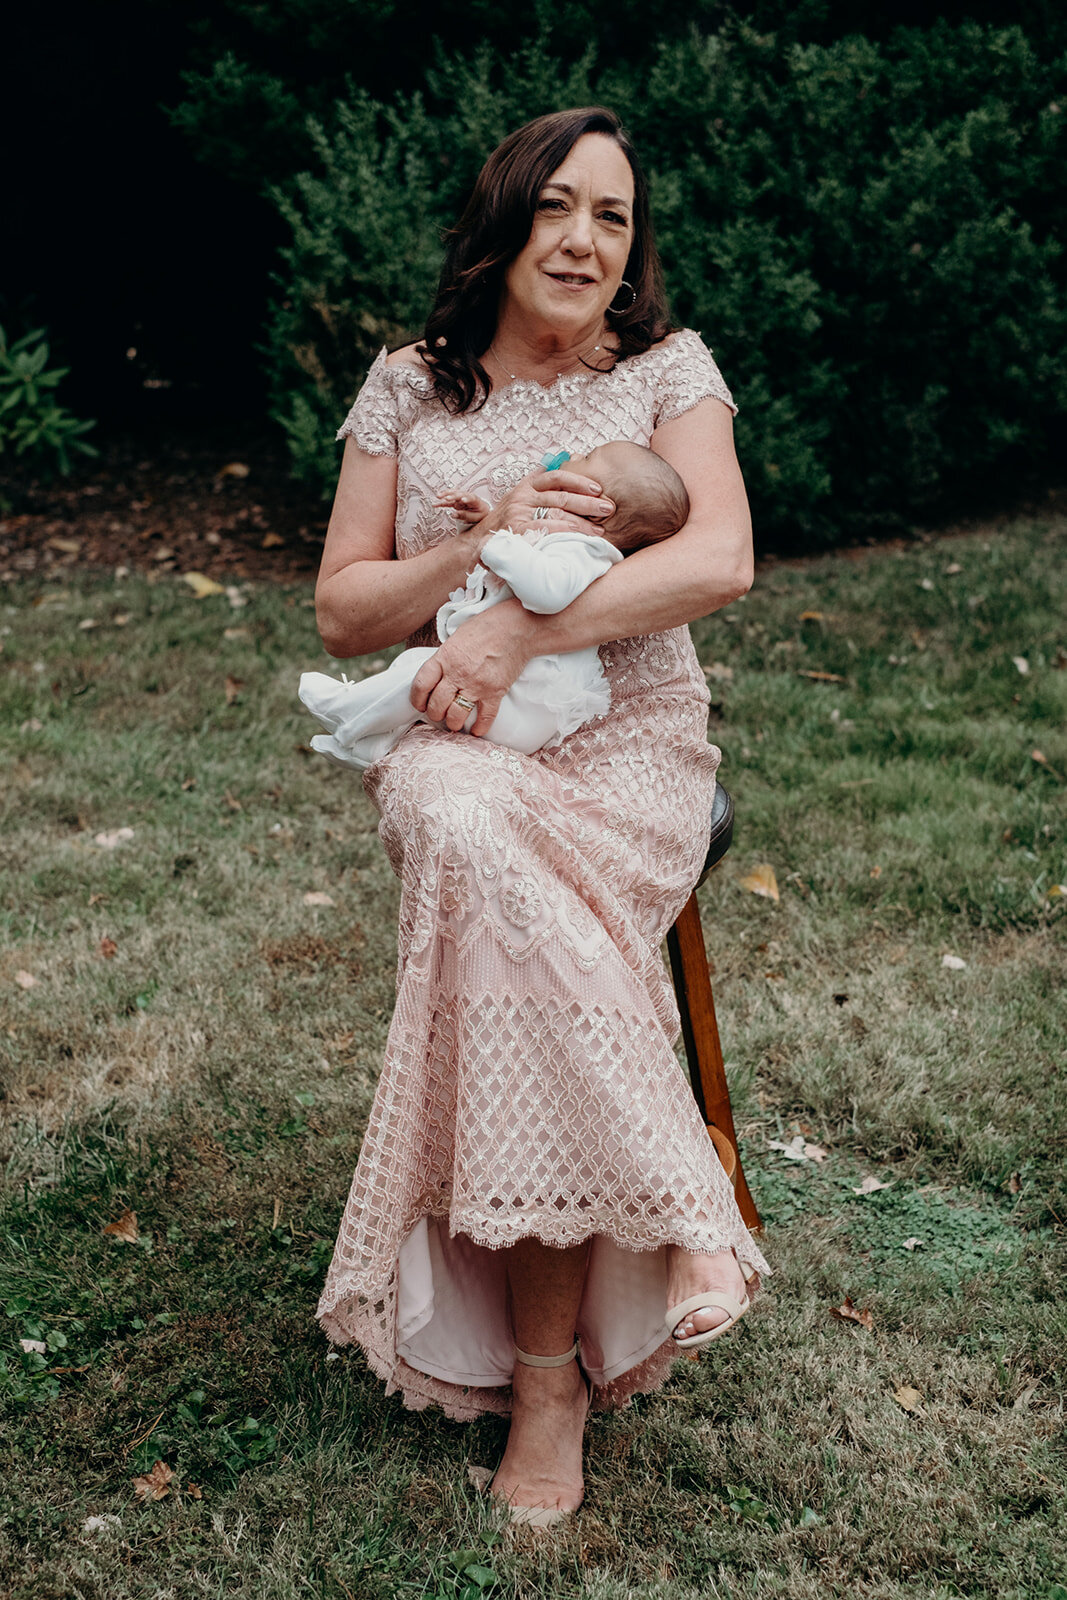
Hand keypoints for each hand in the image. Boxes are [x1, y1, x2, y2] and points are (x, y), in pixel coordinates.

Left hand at [410, 597, 535, 737]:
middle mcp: (458, 673)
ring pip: (456, 715)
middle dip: (435, 714)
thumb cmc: (486, 627)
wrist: (516, 627)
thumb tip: (438, 674)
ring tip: (455, 723)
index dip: (417, 699)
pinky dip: (480, 728)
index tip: (420, 704)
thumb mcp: (456, 638)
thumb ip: (445, 657)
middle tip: (438, 714)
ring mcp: (476, 685)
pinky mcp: (495, 692)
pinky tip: (477, 731)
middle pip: (437, 704)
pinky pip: (485, 717)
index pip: (421, 684)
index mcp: (445, 657)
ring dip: (453, 723)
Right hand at [434, 489, 491, 524]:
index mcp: (475, 500)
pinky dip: (441, 503)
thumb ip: (465, 516)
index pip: (471, 497)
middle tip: (447, 498)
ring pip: (452, 494)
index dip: (466, 498)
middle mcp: (467, 496)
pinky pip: (448, 502)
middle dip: (452, 496)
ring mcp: (460, 498)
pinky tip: (435, 504)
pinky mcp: (455, 502)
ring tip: (438, 496)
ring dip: (445, 494)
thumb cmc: (480, 513)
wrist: (482, 510)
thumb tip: (453, 515)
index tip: (462, 500)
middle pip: (459, 494)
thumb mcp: (476, 517)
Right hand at [474, 468, 614, 536]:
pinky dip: (563, 531)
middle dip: (588, 502)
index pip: (556, 476)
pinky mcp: (516, 530)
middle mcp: (523, 496)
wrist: (481, 542)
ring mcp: (519, 512)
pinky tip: (578, 537)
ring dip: (581, 521)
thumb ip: (543, 482)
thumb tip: (570, 459)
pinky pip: (544, 528)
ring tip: (600, 529)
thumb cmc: (508, 519)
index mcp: (527, 485)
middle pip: (561, 495)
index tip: (598, 487)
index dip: (578, 480)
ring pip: (556, 512)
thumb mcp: (522, 496)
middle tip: (608, 508)